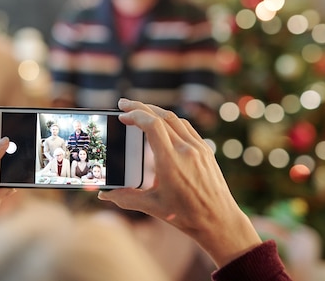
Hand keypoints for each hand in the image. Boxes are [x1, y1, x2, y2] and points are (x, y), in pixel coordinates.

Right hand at [98, 99, 261, 267]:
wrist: (220, 221)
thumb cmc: (187, 216)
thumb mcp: (153, 206)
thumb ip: (125, 198)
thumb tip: (105, 194)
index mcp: (171, 162)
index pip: (153, 125)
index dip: (135, 115)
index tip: (122, 114)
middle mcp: (186, 150)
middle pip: (162, 116)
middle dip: (140, 107)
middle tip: (123, 104)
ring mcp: (198, 148)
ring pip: (175, 118)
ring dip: (155, 111)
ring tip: (140, 110)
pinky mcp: (205, 150)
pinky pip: (186, 127)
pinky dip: (170, 120)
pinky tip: (161, 122)